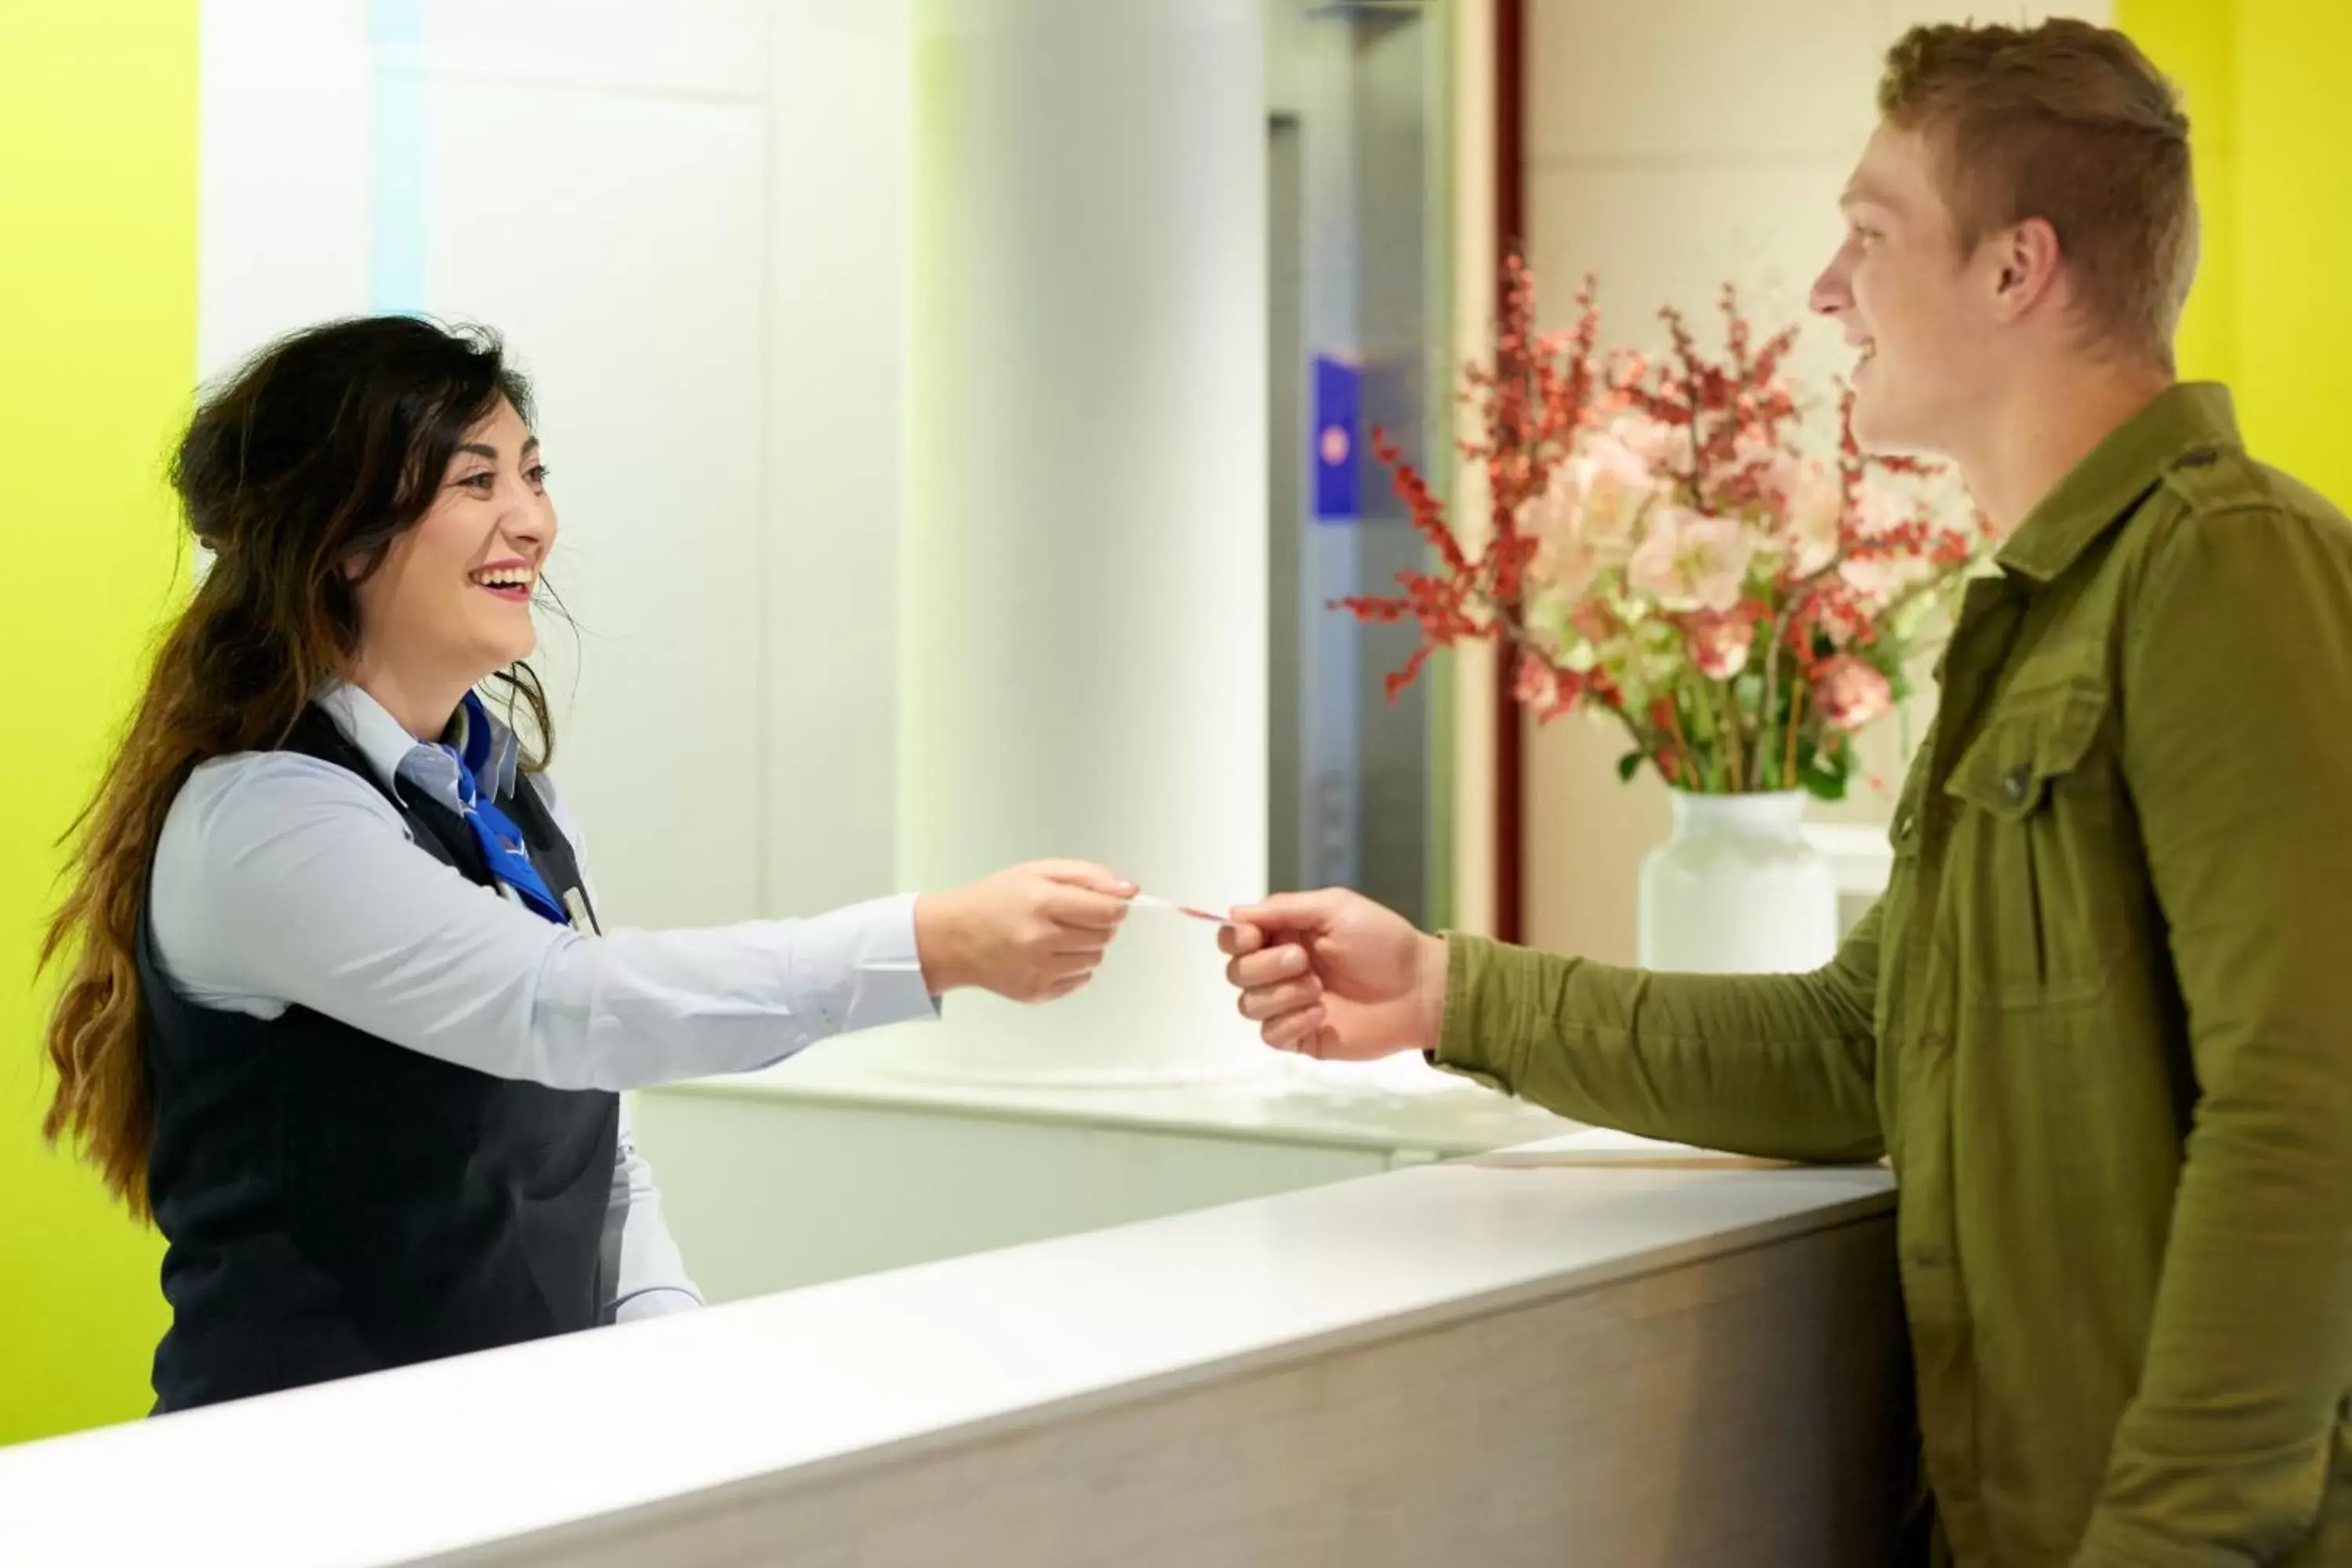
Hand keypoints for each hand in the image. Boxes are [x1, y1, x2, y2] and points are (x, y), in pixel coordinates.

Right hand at [915, 860, 1134, 1001]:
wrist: (953, 938)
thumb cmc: (997, 898)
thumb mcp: (1038, 871)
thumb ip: (1088, 875)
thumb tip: (1130, 890)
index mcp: (1042, 902)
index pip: (1107, 911)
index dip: (1115, 906)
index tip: (1104, 903)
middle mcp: (1040, 939)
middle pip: (1105, 936)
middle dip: (1099, 924)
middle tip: (1072, 916)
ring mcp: (1038, 970)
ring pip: (1095, 959)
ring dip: (1086, 946)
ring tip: (1057, 935)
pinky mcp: (1036, 992)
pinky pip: (1079, 980)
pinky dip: (1073, 967)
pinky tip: (1047, 955)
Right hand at [1218, 889, 1447, 1059]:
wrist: (1420, 989)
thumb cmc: (1383, 942)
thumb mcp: (1335, 908)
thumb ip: (1284, 908)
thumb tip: (1234, 913)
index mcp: (1284, 934)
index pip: (1233, 938)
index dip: (1235, 938)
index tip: (1254, 937)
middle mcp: (1279, 969)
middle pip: (1236, 972)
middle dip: (1265, 966)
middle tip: (1304, 960)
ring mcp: (1288, 1005)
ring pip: (1248, 1005)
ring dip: (1281, 994)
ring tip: (1319, 988)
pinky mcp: (1300, 1036)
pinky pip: (1270, 1035)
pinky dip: (1291, 1022)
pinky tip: (1322, 1012)